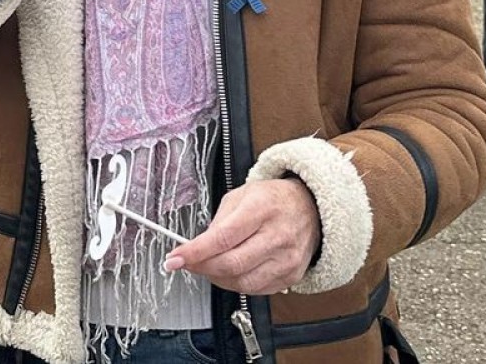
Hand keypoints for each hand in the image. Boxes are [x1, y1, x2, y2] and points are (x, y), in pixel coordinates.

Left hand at [164, 178, 319, 294]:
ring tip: (209, 266)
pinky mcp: (291, 275)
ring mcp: (287, 259)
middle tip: (187, 263)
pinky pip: (255, 289)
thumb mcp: (241, 195)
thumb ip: (218, 221)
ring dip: (217, 278)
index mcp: (262, 209)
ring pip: (241, 282)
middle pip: (231, 264)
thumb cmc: (273, 200)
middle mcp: (277, 235)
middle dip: (201, 267)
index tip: (175, 259)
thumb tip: (198, 246)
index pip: (223, 237)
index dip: (195, 252)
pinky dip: (236, 283)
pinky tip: (231, 272)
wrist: (310, 209)